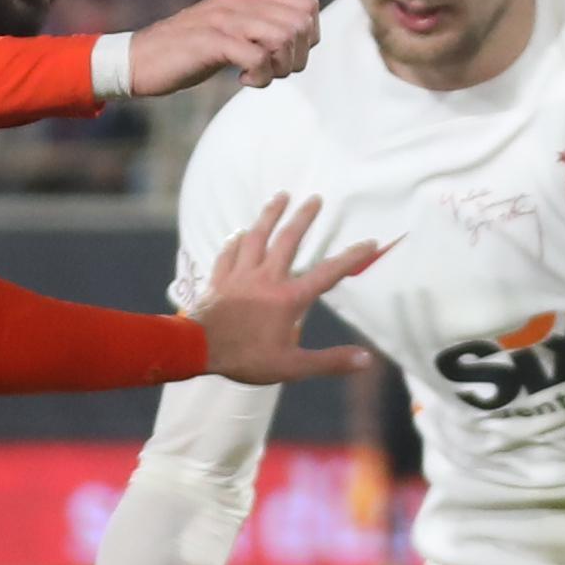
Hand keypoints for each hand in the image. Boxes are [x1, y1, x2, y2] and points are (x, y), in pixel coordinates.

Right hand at [128, 0, 323, 98]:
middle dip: (297, 56)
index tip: (284, 54)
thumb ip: (263, 24)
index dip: (308, 35)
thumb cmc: (190, 51)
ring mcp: (225, 19)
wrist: (140, 59)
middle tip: (273, 70)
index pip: (308, 2)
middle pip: (302, 24)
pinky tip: (242, 81)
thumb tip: (305, 35)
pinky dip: (259, 78)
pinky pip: (258, 59)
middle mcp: (241, 0)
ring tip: (257, 76)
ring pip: (285, 38)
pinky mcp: (212, 42)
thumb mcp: (232, 28)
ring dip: (280, 67)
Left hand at [190, 195, 389, 384]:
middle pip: (288, 241)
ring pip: (257, 237)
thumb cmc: (246, 358)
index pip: (327, 274)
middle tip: (315, 199)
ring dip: (270, 215)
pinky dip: (235, 242)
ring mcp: (240, 275)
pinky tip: (239, 233)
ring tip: (280, 197)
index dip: (350, 258)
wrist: (196, 349)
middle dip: (303, 218)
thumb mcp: (292, 367)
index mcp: (288, 298)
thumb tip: (365, 359)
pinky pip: (229, 253)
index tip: (368, 242)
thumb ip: (330, 361)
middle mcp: (266, 278)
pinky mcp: (219, 278)